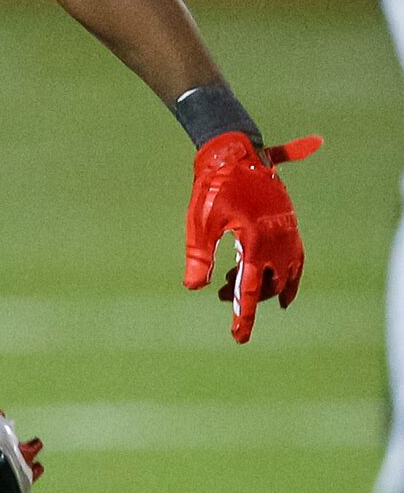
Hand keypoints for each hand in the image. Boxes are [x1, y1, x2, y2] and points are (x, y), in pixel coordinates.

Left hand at [183, 132, 320, 343]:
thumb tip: (195, 287)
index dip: (243, 315)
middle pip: (268, 285)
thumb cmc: (213, 187)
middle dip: (246, 296)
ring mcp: (287, 233)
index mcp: (254, 240)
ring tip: (233, 284)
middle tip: (220, 295)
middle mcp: (277, 240)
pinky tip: (280, 287)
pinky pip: (296, 260)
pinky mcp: (290, 226)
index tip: (238, 338)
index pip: (249, 289)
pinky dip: (289, 277)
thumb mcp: (200, 222)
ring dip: (264, 286)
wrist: (236, 153)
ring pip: (283, 275)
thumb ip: (200, 256)